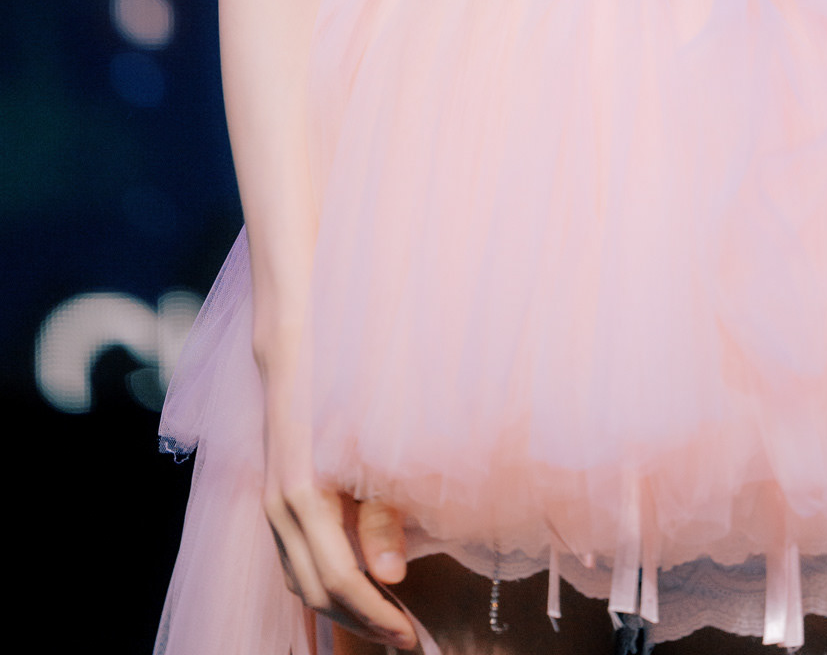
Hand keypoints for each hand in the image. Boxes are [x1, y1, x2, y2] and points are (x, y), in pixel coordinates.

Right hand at [260, 356, 415, 648]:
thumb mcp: (372, 452)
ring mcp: (271, 506)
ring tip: (387, 619)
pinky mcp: (276, 499)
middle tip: (405, 639)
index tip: (410, 636)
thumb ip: (380, 516)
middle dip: (361, 622)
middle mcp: (277, 509)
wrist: (298, 346)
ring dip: (341, 608)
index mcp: (301, 498)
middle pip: (315, 593)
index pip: (338, 581)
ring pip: (301, 581)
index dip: (375, 615)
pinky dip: (324, 582)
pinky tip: (358, 582)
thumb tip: (392, 577)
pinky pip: (295, 559)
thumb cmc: (345, 389)